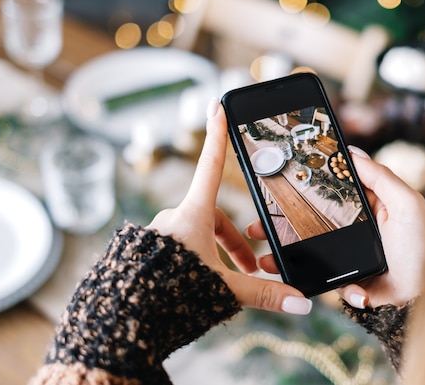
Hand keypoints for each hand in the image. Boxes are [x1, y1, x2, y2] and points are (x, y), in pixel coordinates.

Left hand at [147, 99, 311, 314]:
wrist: (123, 318)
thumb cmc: (170, 294)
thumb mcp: (224, 290)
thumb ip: (263, 294)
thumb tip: (302, 304)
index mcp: (192, 215)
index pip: (211, 166)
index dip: (217, 135)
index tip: (216, 105)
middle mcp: (173, 218)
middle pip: (214, 218)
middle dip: (234, 244)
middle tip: (249, 269)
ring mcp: (158, 235)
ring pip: (196, 238)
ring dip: (214, 257)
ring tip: (223, 286)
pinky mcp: (146, 252)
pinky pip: (178, 250)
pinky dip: (194, 263)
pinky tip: (195, 287)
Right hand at [251, 146, 424, 308]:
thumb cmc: (423, 245)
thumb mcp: (406, 203)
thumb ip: (380, 176)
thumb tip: (351, 151)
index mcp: (365, 205)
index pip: (327, 191)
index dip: (303, 189)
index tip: (275, 184)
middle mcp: (352, 228)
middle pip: (309, 222)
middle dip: (280, 225)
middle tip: (257, 226)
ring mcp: (346, 256)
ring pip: (307, 253)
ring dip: (284, 257)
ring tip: (266, 260)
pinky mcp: (347, 281)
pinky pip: (326, 282)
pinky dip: (321, 286)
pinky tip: (340, 287)